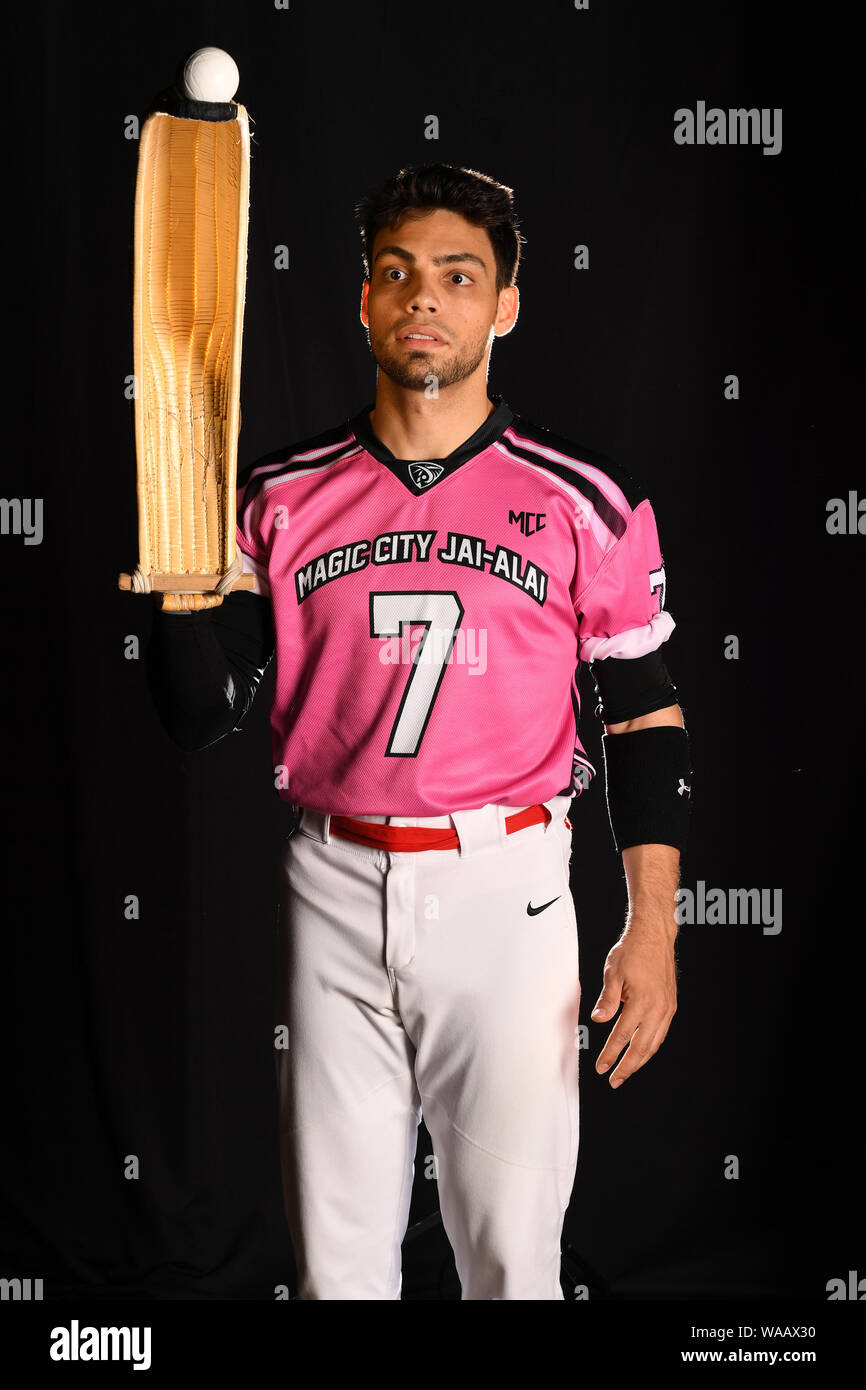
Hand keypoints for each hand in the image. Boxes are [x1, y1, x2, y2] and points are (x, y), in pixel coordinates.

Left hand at [591, 926, 676, 1087]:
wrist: (654, 936)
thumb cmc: (631, 952)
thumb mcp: (613, 973)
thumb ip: (607, 1000)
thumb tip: (597, 1021)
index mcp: (641, 1001)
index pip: (622, 1036)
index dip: (611, 1054)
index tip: (601, 1068)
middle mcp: (657, 1008)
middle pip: (641, 1047)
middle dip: (626, 1066)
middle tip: (613, 1080)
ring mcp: (667, 1008)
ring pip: (654, 1043)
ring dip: (640, 1060)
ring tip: (626, 1071)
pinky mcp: (671, 1005)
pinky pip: (660, 1033)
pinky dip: (650, 1046)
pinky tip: (642, 1051)